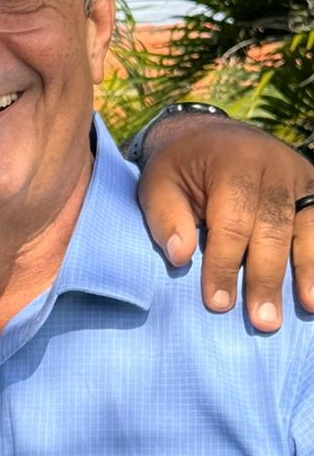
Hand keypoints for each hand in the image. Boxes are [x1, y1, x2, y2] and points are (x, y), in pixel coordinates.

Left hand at [135, 114, 313, 330]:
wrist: (209, 134)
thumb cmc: (178, 167)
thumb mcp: (156, 183)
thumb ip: (165, 217)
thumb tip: (180, 258)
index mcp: (231, 162)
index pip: (231, 222)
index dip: (224, 264)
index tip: (217, 302)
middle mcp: (273, 165)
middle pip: (274, 228)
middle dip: (267, 277)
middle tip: (263, 321)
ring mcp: (299, 175)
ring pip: (307, 228)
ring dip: (308, 271)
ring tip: (307, 307)